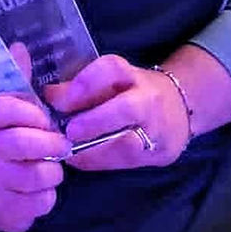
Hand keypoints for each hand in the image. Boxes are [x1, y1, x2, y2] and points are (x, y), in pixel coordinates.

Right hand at [0, 41, 69, 231]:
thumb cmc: (6, 139)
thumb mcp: (10, 108)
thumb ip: (17, 78)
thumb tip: (20, 45)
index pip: (3, 108)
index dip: (30, 112)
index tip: (44, 118)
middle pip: (21, 144)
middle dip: (50, 144)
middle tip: (61, 145)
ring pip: (35, 176)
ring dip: (53, 173)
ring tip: (51, 168)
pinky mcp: (4, 211)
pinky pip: (39, 203)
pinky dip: (48, 197)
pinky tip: (40, 190)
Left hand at [43, 55, 190, 170]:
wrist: (182, 108)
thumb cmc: (133, 90)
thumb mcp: (112, 80)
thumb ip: (81, 86)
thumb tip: (49, 96)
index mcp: (132, 75)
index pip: (112, 69)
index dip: (86, 82)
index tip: (58, 98)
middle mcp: (149, 100)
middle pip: (126, 109)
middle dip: (94, 121)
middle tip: (68, 130)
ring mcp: (157, 130)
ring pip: (129, 143)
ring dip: (94, 149)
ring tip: (68, 150)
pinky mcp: (159, 155)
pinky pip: (128, 162)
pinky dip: (99, 162)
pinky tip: (78, 160)